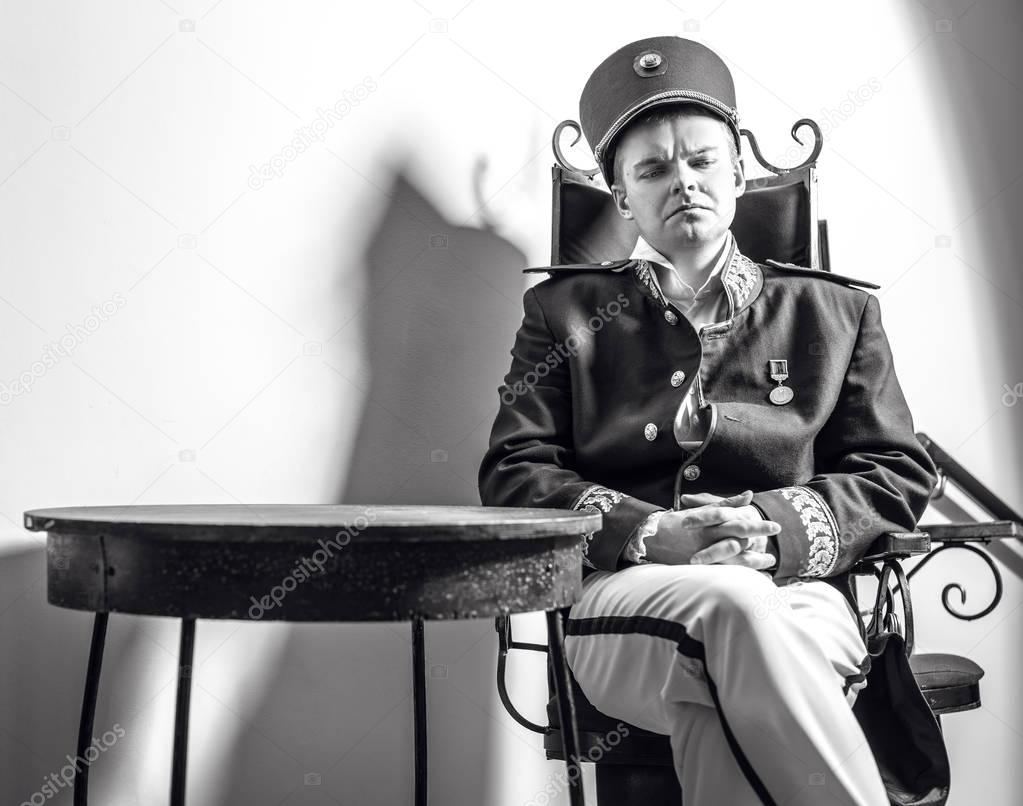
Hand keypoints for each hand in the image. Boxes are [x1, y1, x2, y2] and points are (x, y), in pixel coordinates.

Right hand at [643, 490, 780, 567]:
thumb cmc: (677, 522)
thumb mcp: (702, 510)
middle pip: (738, 538)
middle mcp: (708, 537)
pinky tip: (754, 578)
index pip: (737, 522)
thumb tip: (749, 496)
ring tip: (769, 561)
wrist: (651, 537)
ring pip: (733, 558)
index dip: (757, 525)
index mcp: (710, 522)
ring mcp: (703, 553)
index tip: (775, 527)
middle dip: (759, 542)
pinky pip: (724, 573)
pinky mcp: (698, 567)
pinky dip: (741, 576)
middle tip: (777, 547)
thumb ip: (727, 504)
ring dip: (754, 561)